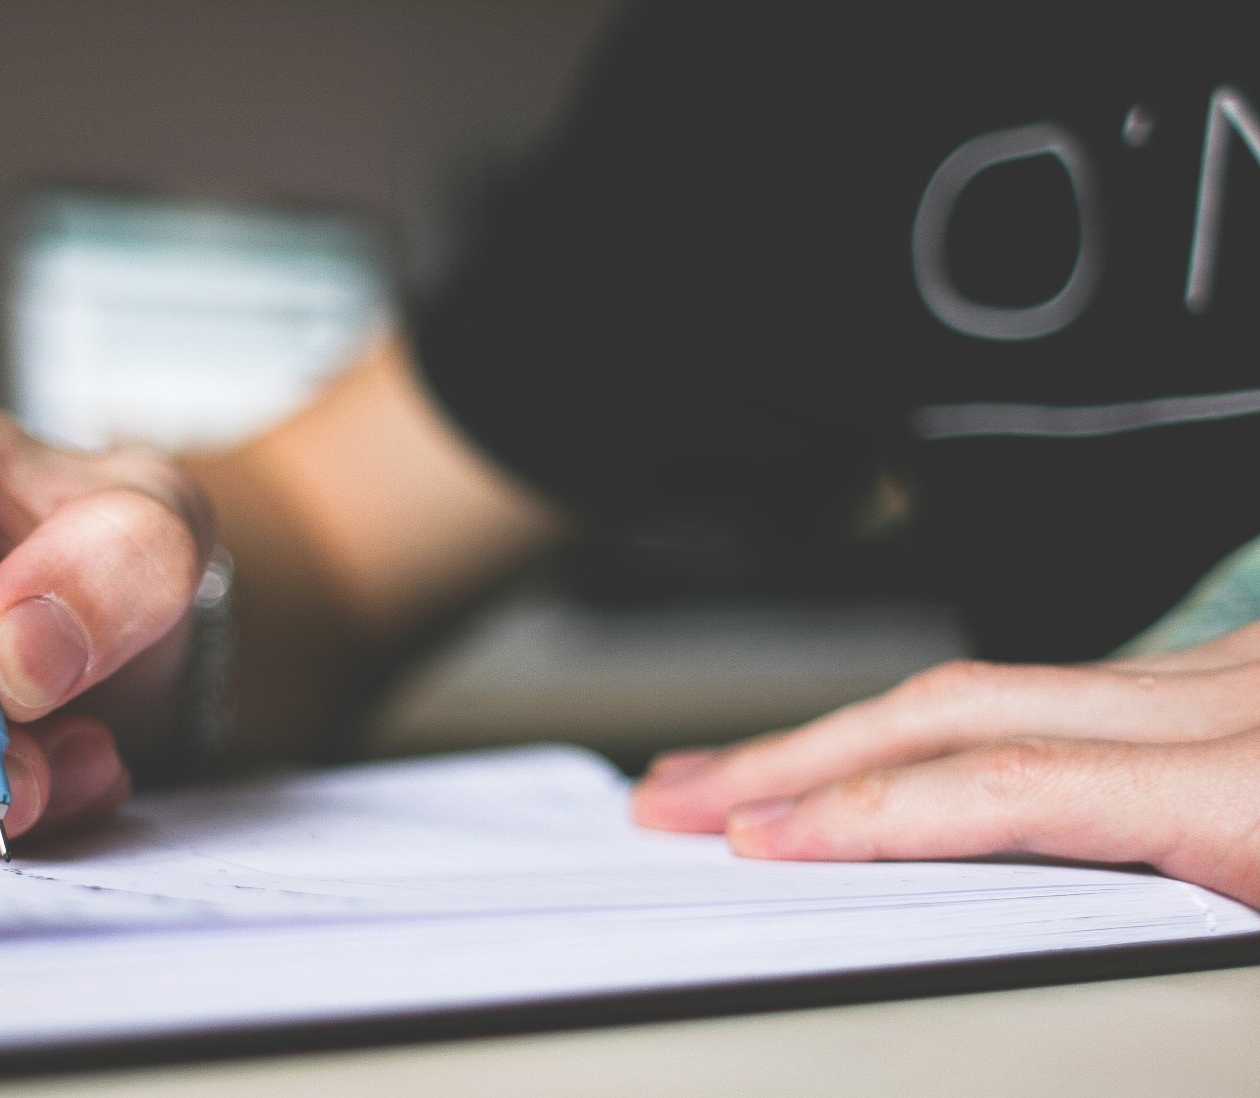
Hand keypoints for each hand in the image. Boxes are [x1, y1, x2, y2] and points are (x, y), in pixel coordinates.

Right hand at [633, 626, 1259, 905]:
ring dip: (850, 731)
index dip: (861, 812)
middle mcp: (1233, 704)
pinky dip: (947, 721)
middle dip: (796, 752)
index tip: (751, 841)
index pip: (1009, 787)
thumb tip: (1018, 930)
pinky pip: (1058, 684)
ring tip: (746, 774)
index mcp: (1258, 791)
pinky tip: (888, 748)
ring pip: (990, 683)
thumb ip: (1194, 936)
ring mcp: (1230, 672)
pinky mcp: (1234, 669)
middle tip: (679, 794)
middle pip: (957, 707)